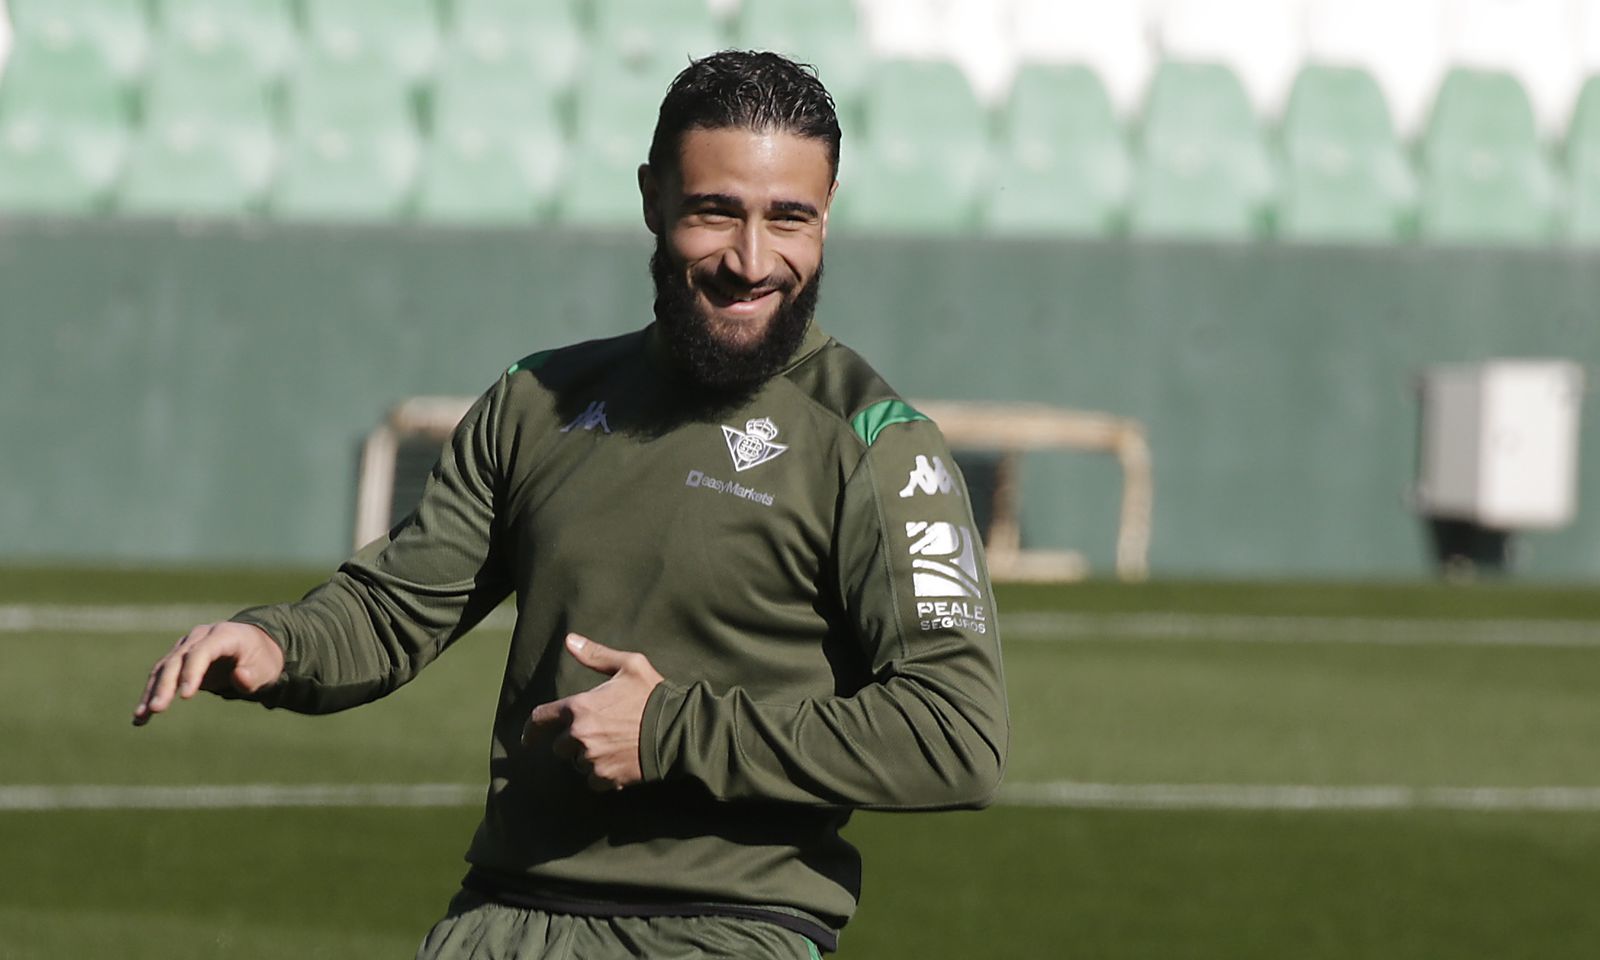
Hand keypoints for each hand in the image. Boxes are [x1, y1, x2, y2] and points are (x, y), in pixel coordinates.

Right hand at [132, 622, 284, 725]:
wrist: (254, 648)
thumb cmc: (261, 660)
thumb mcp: (266, 669)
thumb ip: (253, 675)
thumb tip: (239, 677)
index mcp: (224, 635)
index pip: (202, 652)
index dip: (192, 672)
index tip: (186, 696)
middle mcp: (200, 637)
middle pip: (178, 660)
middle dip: (166, 685)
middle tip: (157, 709)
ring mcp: (186, 646)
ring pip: (163, 668)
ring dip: (151, 692)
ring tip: (141, 717)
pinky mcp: (178, 660)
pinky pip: (161, 677)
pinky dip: (151, 694)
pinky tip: (141, 717)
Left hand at [522, 634, 663, 791]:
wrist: (678, 730)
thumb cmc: (653, 695)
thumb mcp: (629, 665)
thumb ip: (596, 655)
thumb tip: (569, 641)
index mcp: (579, 708)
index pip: (540, 719)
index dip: (531, 729)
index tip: (528, 738)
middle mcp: (580, 736)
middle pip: (560, 747)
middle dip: (573, 742)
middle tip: (598, 734)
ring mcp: (592, 759)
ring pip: (577, 764)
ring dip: (588, 758)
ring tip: (613, 747)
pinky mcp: (606, 778)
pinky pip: (593, 781)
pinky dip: (602, 775)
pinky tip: (619, 763)